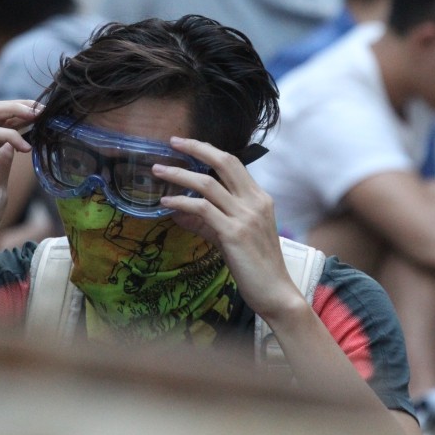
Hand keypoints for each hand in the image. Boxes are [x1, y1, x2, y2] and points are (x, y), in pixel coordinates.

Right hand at [0, 100, 40, 255]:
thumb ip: (3, 164)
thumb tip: (14, 146)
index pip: (0, 120)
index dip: (21, 112)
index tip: (44, 114)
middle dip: (19, 104)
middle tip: (43, 109)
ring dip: (14, 110)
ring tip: (37, 118)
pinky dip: (9, 135)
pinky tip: (25, 148)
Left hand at [153, 137, 304, 319]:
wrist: (276, 292)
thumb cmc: (257, 266)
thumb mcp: (233, 237)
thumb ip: (209, 222)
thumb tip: (180, 212)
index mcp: (259, 199)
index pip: (233, 163)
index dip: (209, 150)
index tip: (187, 144)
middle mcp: (255, 202)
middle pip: (224, 162)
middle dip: (197, 148)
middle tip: (173, 142)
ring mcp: (245, 216)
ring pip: (207, 184)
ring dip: (179, 174)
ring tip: (158, 171)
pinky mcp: (234, 233)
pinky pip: (202, 209)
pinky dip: (181, 202)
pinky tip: (166, 203)